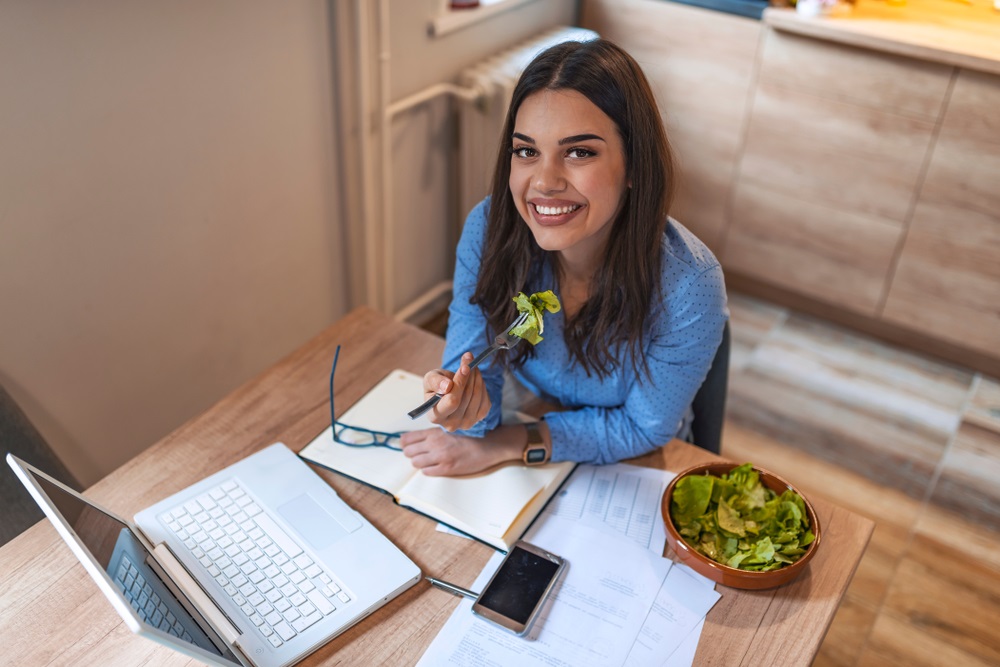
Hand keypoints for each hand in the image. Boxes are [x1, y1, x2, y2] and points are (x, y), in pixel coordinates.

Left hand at [399, 425, 524, 476]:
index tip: (409, 446)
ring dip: (420, 463)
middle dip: (411, 454)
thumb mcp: (450, 428)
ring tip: (429, 461)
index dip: (405, 443)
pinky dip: (429, 470)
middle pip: (408, 452)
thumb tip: (415, 439)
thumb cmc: (471, 435)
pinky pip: (427, 472)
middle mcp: (435, 443)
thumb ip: (433, 433)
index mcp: (434, 431)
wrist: (489, 444)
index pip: (407, 438)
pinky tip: (436, 467)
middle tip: (420, 454)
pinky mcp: (447, 468)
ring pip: (416, 463)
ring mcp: (441, 456)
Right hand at [421, 352, 490, 430]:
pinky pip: (485, 399)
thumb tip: (447, 386)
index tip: (465, 367)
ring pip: (477, 396)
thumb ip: (435, 381)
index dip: (459, 383)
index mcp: (435, 416)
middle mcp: (451, 424)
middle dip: (469, 376)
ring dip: (476, 377)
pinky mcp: (479, 418)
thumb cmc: (437, 386)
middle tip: (469, 360)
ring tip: (472, 366)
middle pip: (466, 397)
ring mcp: (466, 423)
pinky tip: (475, 379)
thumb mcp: (430, 379)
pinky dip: (482, 386)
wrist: (448, 392)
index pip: (452, 401)